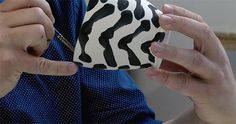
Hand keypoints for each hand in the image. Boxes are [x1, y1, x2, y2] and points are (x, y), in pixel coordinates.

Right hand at [0, 0, 76, 97]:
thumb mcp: (1, 30)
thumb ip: (17, 20)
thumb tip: (47, 18)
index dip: (45, 8)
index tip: (49, 19)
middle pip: (38, 14)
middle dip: (48, 28)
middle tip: (42, 41)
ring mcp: (4, 42)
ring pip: (39, 31)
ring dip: (43, 44)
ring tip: (33, 53)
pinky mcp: (11, 62)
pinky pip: (41, 63)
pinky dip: (60, 67)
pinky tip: (71, 68)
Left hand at [146, 4, 235, 123]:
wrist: (227, 109)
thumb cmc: (208, 82)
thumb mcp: (194, 67)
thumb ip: (174, 59)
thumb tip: (151, 49)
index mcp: (212, 48)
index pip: (200, 25)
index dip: (184, 15)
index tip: (165, 8)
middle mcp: (216, 58)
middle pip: (203, 35)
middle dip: (182, 25)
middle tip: (162, 20)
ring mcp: (213, 76)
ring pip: (194, 60)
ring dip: (172, 52)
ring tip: (153, 47)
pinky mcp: (207, 94)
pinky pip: (185, 84)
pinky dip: (166, 77)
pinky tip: (152, 73)